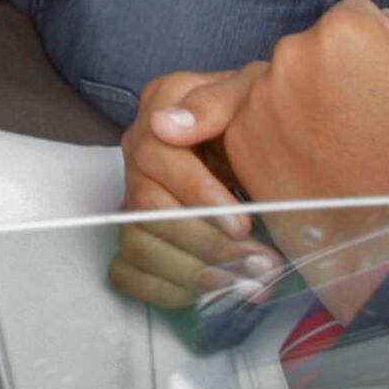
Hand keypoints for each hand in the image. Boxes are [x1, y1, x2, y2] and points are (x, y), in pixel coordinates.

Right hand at [106, 66, 281, 312]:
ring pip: (139, 243)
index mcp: (159, 107)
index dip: (198, 195)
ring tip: (245, 287)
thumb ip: (215, 103)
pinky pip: (128, 270)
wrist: (261, 133)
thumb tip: (166, 125)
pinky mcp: (135, 228)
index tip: (243, 224)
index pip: (159, 156)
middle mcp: (136, 149)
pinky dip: (165, 290)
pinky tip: (209, 295)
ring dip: (193, 273)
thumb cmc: (258, 113)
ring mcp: (131, 191)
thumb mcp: (251, 93)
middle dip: (205, 243)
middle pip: (148, 209)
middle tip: (257, 267)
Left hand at [216, 0, 388, 320]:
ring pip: (285, 82)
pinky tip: (316, 162)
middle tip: (368, 121)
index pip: (356, 16)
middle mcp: (291, 56)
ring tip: (344, 148)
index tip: (386, 82)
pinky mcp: (241, 139)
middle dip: (337, 74)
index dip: (377, 49)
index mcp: (346, 32)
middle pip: (315, 48)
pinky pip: (261, 119)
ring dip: (307, 104)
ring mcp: (259, 100)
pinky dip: (283, 135)